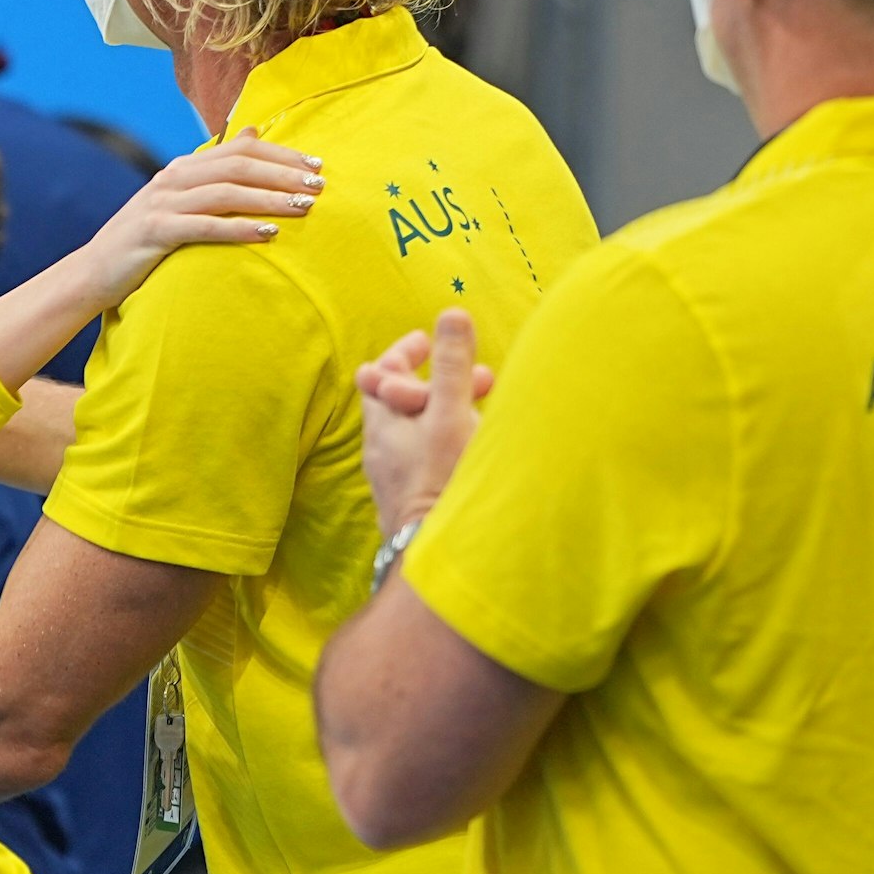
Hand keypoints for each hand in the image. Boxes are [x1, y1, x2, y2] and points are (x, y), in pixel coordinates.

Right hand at [79, 129, 321, 311]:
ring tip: (304, 208)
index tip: (316, 164)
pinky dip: (239, 228)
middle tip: (319, 185)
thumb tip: (252, 132)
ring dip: (270, 198)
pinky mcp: (156, 232)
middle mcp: (173, 179)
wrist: (92, 271)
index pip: (239, 148)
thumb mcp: (178, 199)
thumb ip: (214, 169)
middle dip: (283, 173)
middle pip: (238, 165)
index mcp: (181, 168)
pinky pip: (205, 226)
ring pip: (226, 192)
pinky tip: (268, 235)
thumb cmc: (143, 240)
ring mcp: (162, 204)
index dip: (280, 153)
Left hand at [355, 309, 488, 537]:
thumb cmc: (442, 483)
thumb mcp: (450, 415)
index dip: (404, 352)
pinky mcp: (416, 501)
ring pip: (421, 430)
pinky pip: (430, 457)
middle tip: (482, 375)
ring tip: (492, 407)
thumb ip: (451, 366)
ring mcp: (397, 479)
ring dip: (453, 410)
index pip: (381, 373)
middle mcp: (382, 451)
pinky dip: (453, 439)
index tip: (428, 341)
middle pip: (404, 401)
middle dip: (441, 380)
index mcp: (381, 424)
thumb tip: (451, 314)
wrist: (438, 559)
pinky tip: (481, 447)